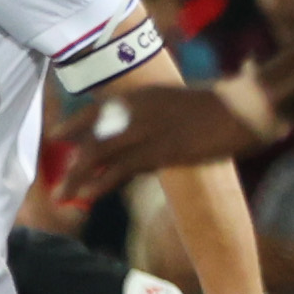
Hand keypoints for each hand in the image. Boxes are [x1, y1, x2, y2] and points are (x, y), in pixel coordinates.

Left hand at [57, 76, 279, 197]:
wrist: (238, 108)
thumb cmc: (209, 105)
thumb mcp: (168, 99)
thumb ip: (144, 111)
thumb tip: (126, 130)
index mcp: (136, 97)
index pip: (93, 112)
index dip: (71, 126)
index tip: (55, 137)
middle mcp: (132, 113)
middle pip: (90, 139)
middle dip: (71, 162)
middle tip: (57, 181)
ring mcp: (144, 132)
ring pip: (99, 156)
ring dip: (77, 178)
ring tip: (62, 195)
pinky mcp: (158, 153)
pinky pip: (121, 169)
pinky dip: (101, 184)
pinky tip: (87, 195)